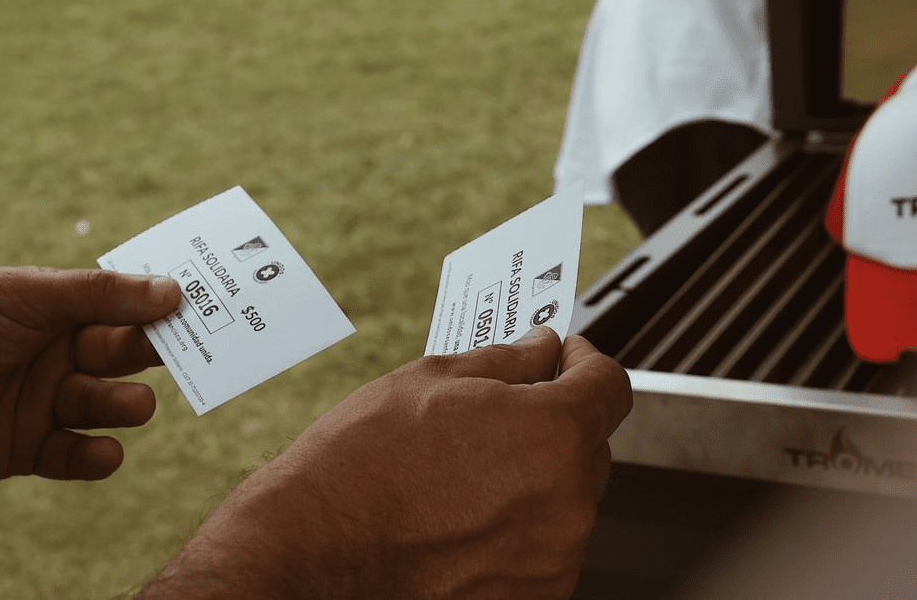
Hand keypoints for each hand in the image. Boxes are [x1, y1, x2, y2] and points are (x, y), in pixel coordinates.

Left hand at [0, 267, 180, 480]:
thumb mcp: (26, 294)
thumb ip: (99, 295)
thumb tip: (173, 291)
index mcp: (61, 312)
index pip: (124, 309)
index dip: (161, 309)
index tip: (203, 306)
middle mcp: (60, 356)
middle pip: (123, 357)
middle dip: (152, 355)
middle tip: (182, 355)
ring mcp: (45, 403)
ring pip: (106, 405)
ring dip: (126, 405)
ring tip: (134, 403)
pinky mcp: (27, 450)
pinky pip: (75, 455)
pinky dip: (95, 456)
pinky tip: (104, 450)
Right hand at [141, 327, 631, 599]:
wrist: (314, 553)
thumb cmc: (360, 467)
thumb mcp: (430, 383)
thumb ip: (506, 360)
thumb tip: (540, 349)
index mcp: (552, 435)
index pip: (610, 384)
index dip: (586, 361)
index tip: (565, 358)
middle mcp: (568, 502)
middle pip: (589, 443)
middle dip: (555, 419)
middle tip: (500, 412)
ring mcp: (552, 558)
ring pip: (565, 497)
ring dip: (535, 476)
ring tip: (465, 472)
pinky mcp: (531, 595)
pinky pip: (543, 544)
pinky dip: (517, 525)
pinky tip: (462, 514)